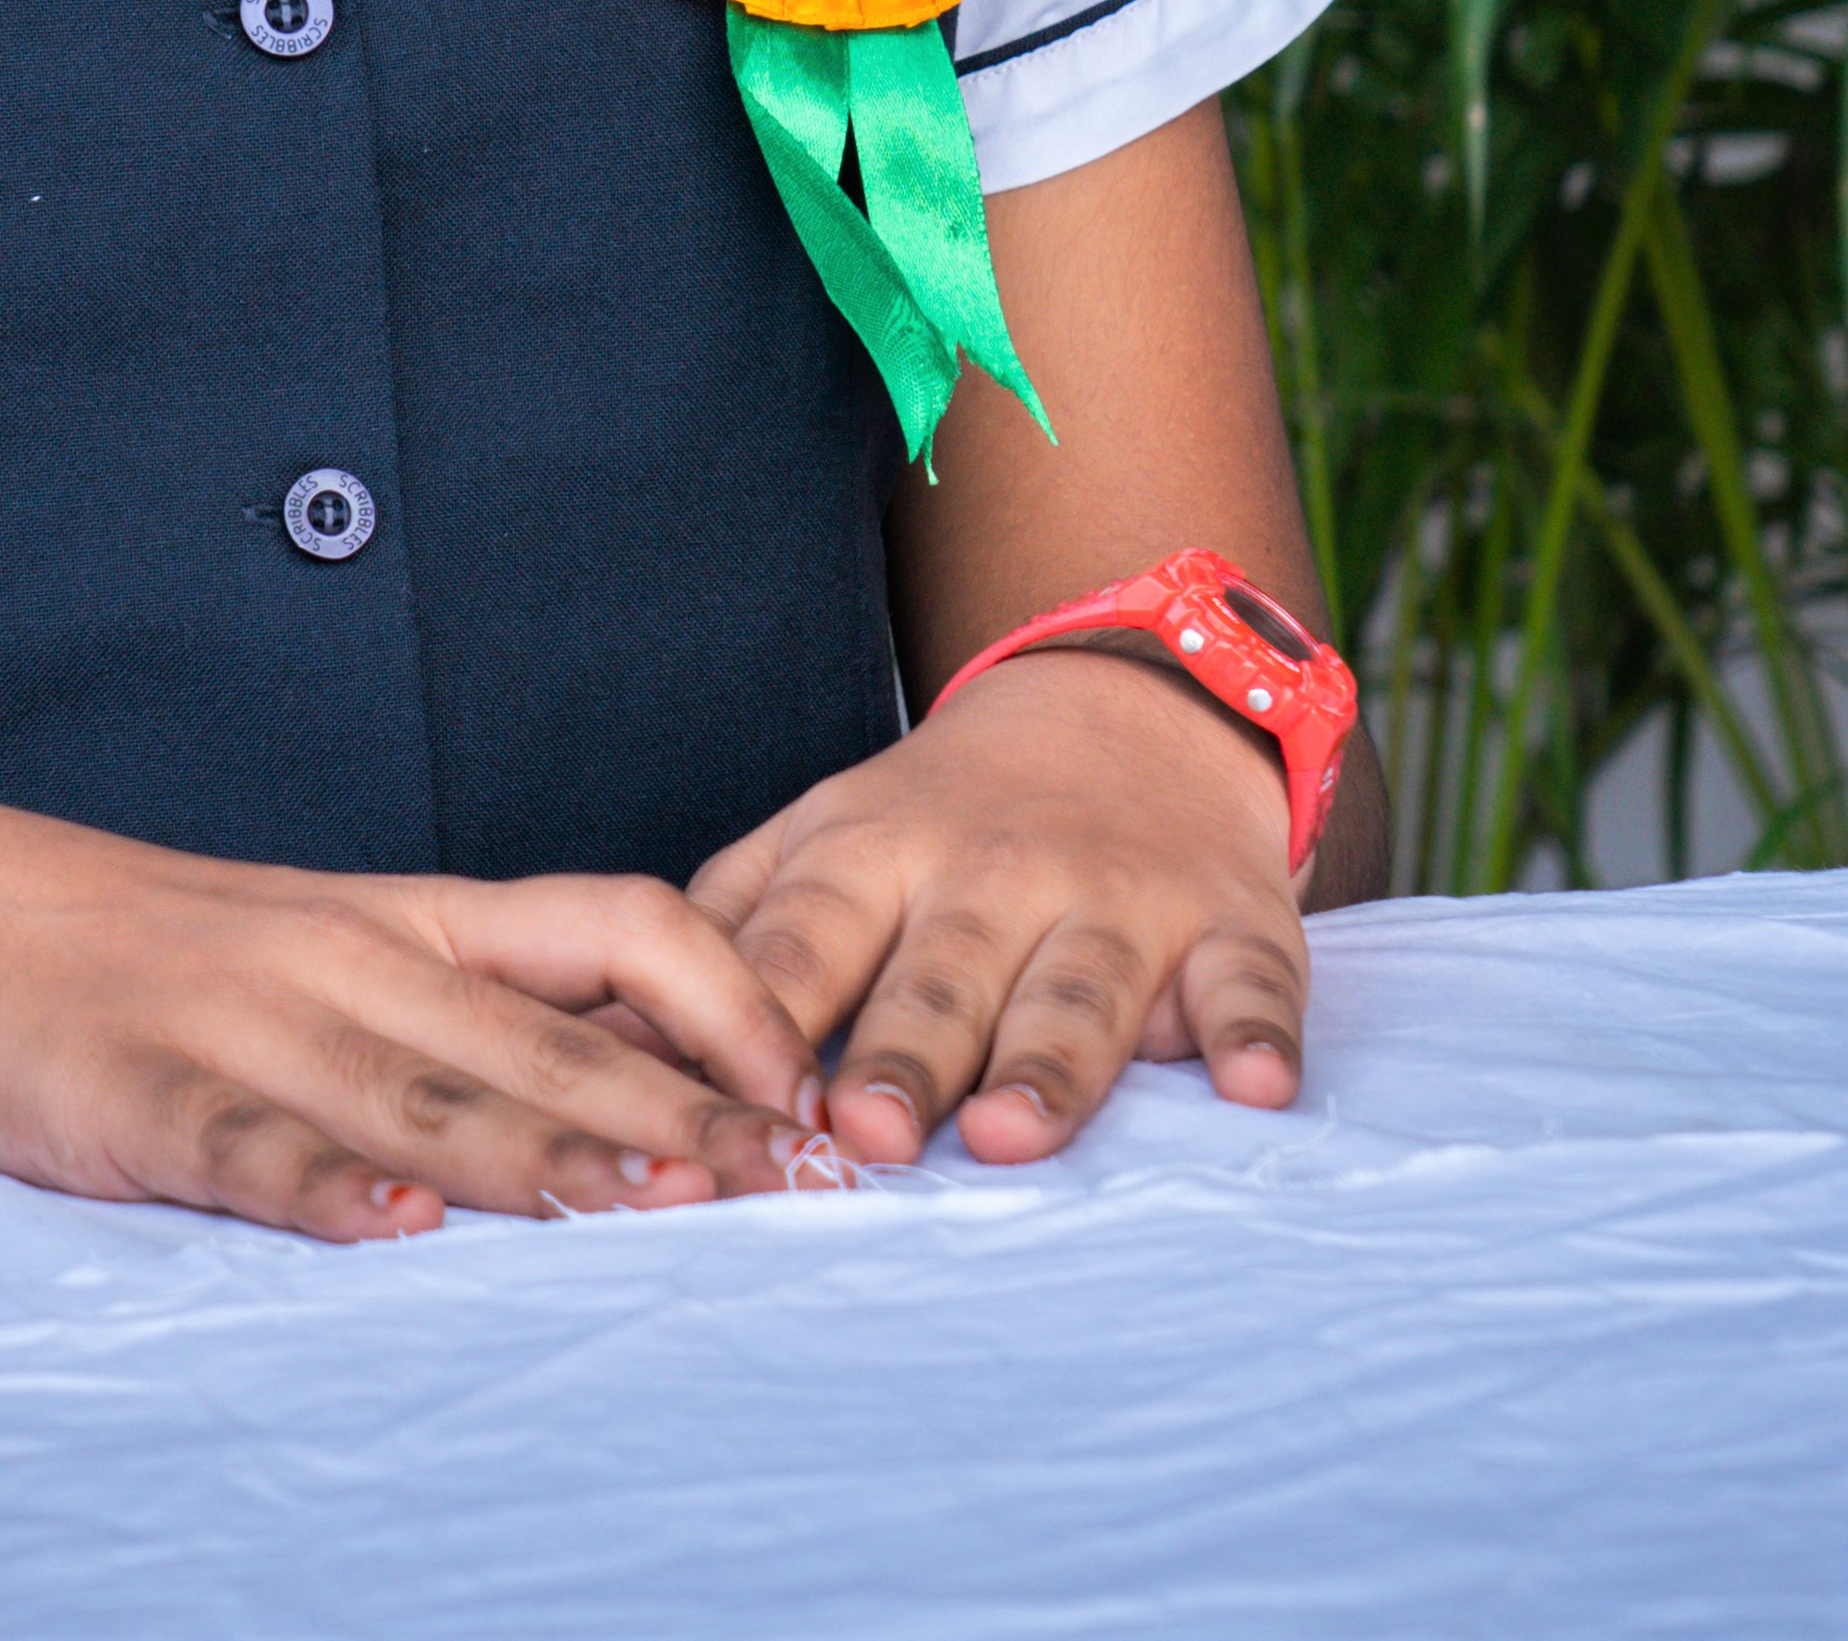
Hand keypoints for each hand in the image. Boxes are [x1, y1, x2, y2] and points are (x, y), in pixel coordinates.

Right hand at [0, 782, 831, 1240]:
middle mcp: (338, 958)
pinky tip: (390, 1226)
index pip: (608, 923)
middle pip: (543, 1036)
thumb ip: (453, 1003)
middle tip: (809, 1188)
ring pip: (418, 1091)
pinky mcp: (124, 1095)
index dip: (723, 1000)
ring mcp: (231, 1023)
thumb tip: (627, 1075)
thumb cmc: (118, 945)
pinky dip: (319, 1189)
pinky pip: (239, 1145)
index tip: (812, 1091)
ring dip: (546, 1153)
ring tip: (658, 1204)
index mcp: (395, 917)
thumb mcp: (308, 947)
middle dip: (686, 1117)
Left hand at [689, 647, 1305, 1169]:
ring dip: (1053, 1061)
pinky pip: (1248, 985)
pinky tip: (1251, 1086)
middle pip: (941, 975)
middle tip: (871, 1137)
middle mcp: (993, 873)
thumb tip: (594, 1030)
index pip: (807, 942)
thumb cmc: (934, 824)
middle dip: (905, 1054)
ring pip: (1080, 987)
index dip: (771, 1020)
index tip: (739, 1101)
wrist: (1126, 709)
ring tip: (1017, 1134)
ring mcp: (1116, 897)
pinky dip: (1254, 1035)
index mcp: (872, 853)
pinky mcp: (1230, 926)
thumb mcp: (818, 843)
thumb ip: (724, 933)